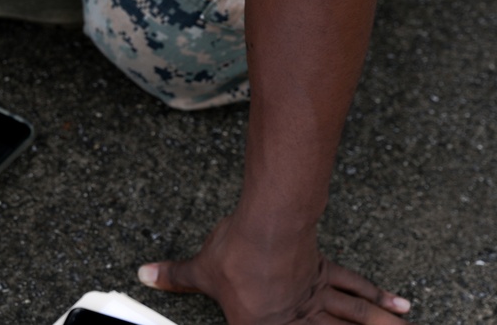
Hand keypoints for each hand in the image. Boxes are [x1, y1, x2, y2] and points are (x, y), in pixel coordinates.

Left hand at [138, 215, 412, 323]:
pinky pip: (354, 287)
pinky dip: (376, 296)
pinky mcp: (324, 270)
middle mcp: (296, 317)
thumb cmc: (234, 252)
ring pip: (352, 317)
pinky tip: (399, 305)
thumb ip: (176, 277)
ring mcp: (314, 294)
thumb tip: (143, 274)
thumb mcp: (201, 268)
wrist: (269, 227)